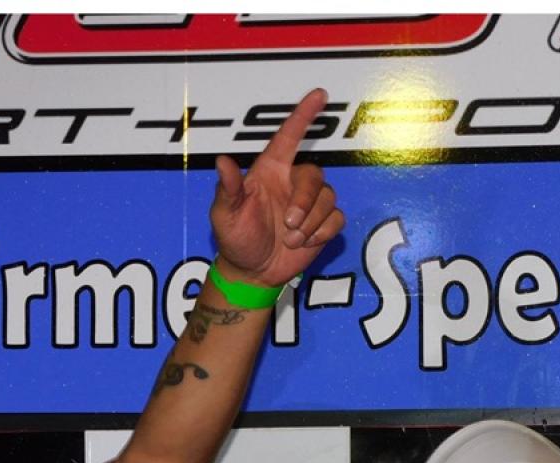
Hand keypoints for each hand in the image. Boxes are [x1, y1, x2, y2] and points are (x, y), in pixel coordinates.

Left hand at [210, 88, 344, 286]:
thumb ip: (228, 189)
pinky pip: (337, 218)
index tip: (319, 94)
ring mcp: (309, 203)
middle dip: (303, 202)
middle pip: (314, 175)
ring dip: (310, 223)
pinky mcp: (322, 224)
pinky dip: (322, 233)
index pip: (288, 137)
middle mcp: (291, 182)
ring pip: (328, 197)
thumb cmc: (235, 238)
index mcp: (269, 172)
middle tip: (287, 226)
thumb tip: (222, 161)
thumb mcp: (224, 215)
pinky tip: (304, 243)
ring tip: (290, 239)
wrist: (251, 272)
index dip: (303, 115)